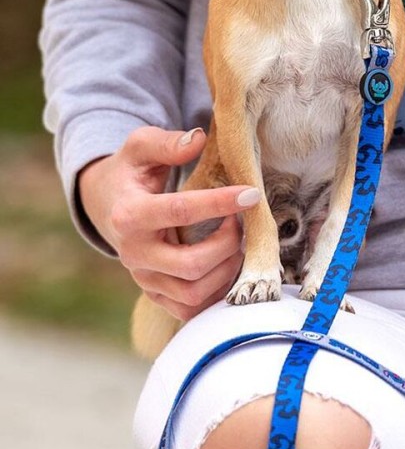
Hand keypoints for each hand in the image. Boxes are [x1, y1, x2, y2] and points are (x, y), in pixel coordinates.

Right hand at [78, 127, 259, 320]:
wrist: (108, 205)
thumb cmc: (132, 172)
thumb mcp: (141, 147)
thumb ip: (167, 143)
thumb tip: (198, 139)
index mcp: (129, 215)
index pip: (180, 211)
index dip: (220, 202)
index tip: (252, 193)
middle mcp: (133, 254)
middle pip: (191, 265)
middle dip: (227, 245)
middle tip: (240, 223)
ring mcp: (143, 278)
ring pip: (194, 292)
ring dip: (227, 269)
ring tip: (235, 242)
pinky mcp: (155, 294)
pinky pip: (190, 309)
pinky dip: (216, 293)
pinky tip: (228, 264)